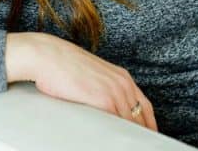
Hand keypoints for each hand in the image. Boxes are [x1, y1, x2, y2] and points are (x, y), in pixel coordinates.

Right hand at [7, 32, 158, 131]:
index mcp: (122, 77)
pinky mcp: (103, 100)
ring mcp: (115, 92)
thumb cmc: (64, 65)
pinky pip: (117, 124)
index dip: (149, 124)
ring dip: (130, 137)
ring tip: (127, 148)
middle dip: (142, 133)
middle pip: (141, 117)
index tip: (148, 136)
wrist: (49, 56)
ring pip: (130, 123)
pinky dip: (117, 136)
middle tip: (140, 146)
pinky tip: (112, 144)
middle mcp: (123, 84)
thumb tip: (105, 107)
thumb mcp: (93, 74)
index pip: (145, 106)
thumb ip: (104, 88)